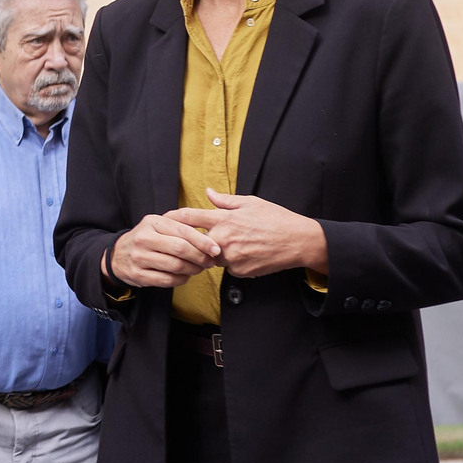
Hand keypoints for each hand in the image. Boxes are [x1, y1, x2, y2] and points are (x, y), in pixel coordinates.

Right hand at [109, 214, 220, 288]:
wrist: (117, 254)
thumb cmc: (146, 239)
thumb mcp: (158, 225)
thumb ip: (181, 225)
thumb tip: (209, 234)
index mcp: (152, 222)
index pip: (183, 231)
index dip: (203, 241)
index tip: (216, 249)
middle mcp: (144, 238)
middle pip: (180, 249)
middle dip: (200, 257)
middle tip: (210, 262)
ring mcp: (139, 257)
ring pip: (175, 266)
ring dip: (193, 269)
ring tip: (199, 269)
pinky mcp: (138, 275)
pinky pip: (167, 280)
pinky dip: (181, 279)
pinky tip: (185, 276)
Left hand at [167, 188, 327, 278]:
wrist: (298, 241)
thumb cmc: (276, 219)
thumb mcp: (250, 203)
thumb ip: (225, 200)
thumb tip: (208, 191)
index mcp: (224, 218)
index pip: (190, 217)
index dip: (173, 218)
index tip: (164, 219)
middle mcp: (223, 238)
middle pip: (196, 242)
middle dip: (198, 242)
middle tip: (208, 239)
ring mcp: (230, 256)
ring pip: (212, 257)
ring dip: (218, 253)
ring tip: (240, 244)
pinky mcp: (238, 270)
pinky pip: (228, 268)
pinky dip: (234, 263)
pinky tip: (249, 254)